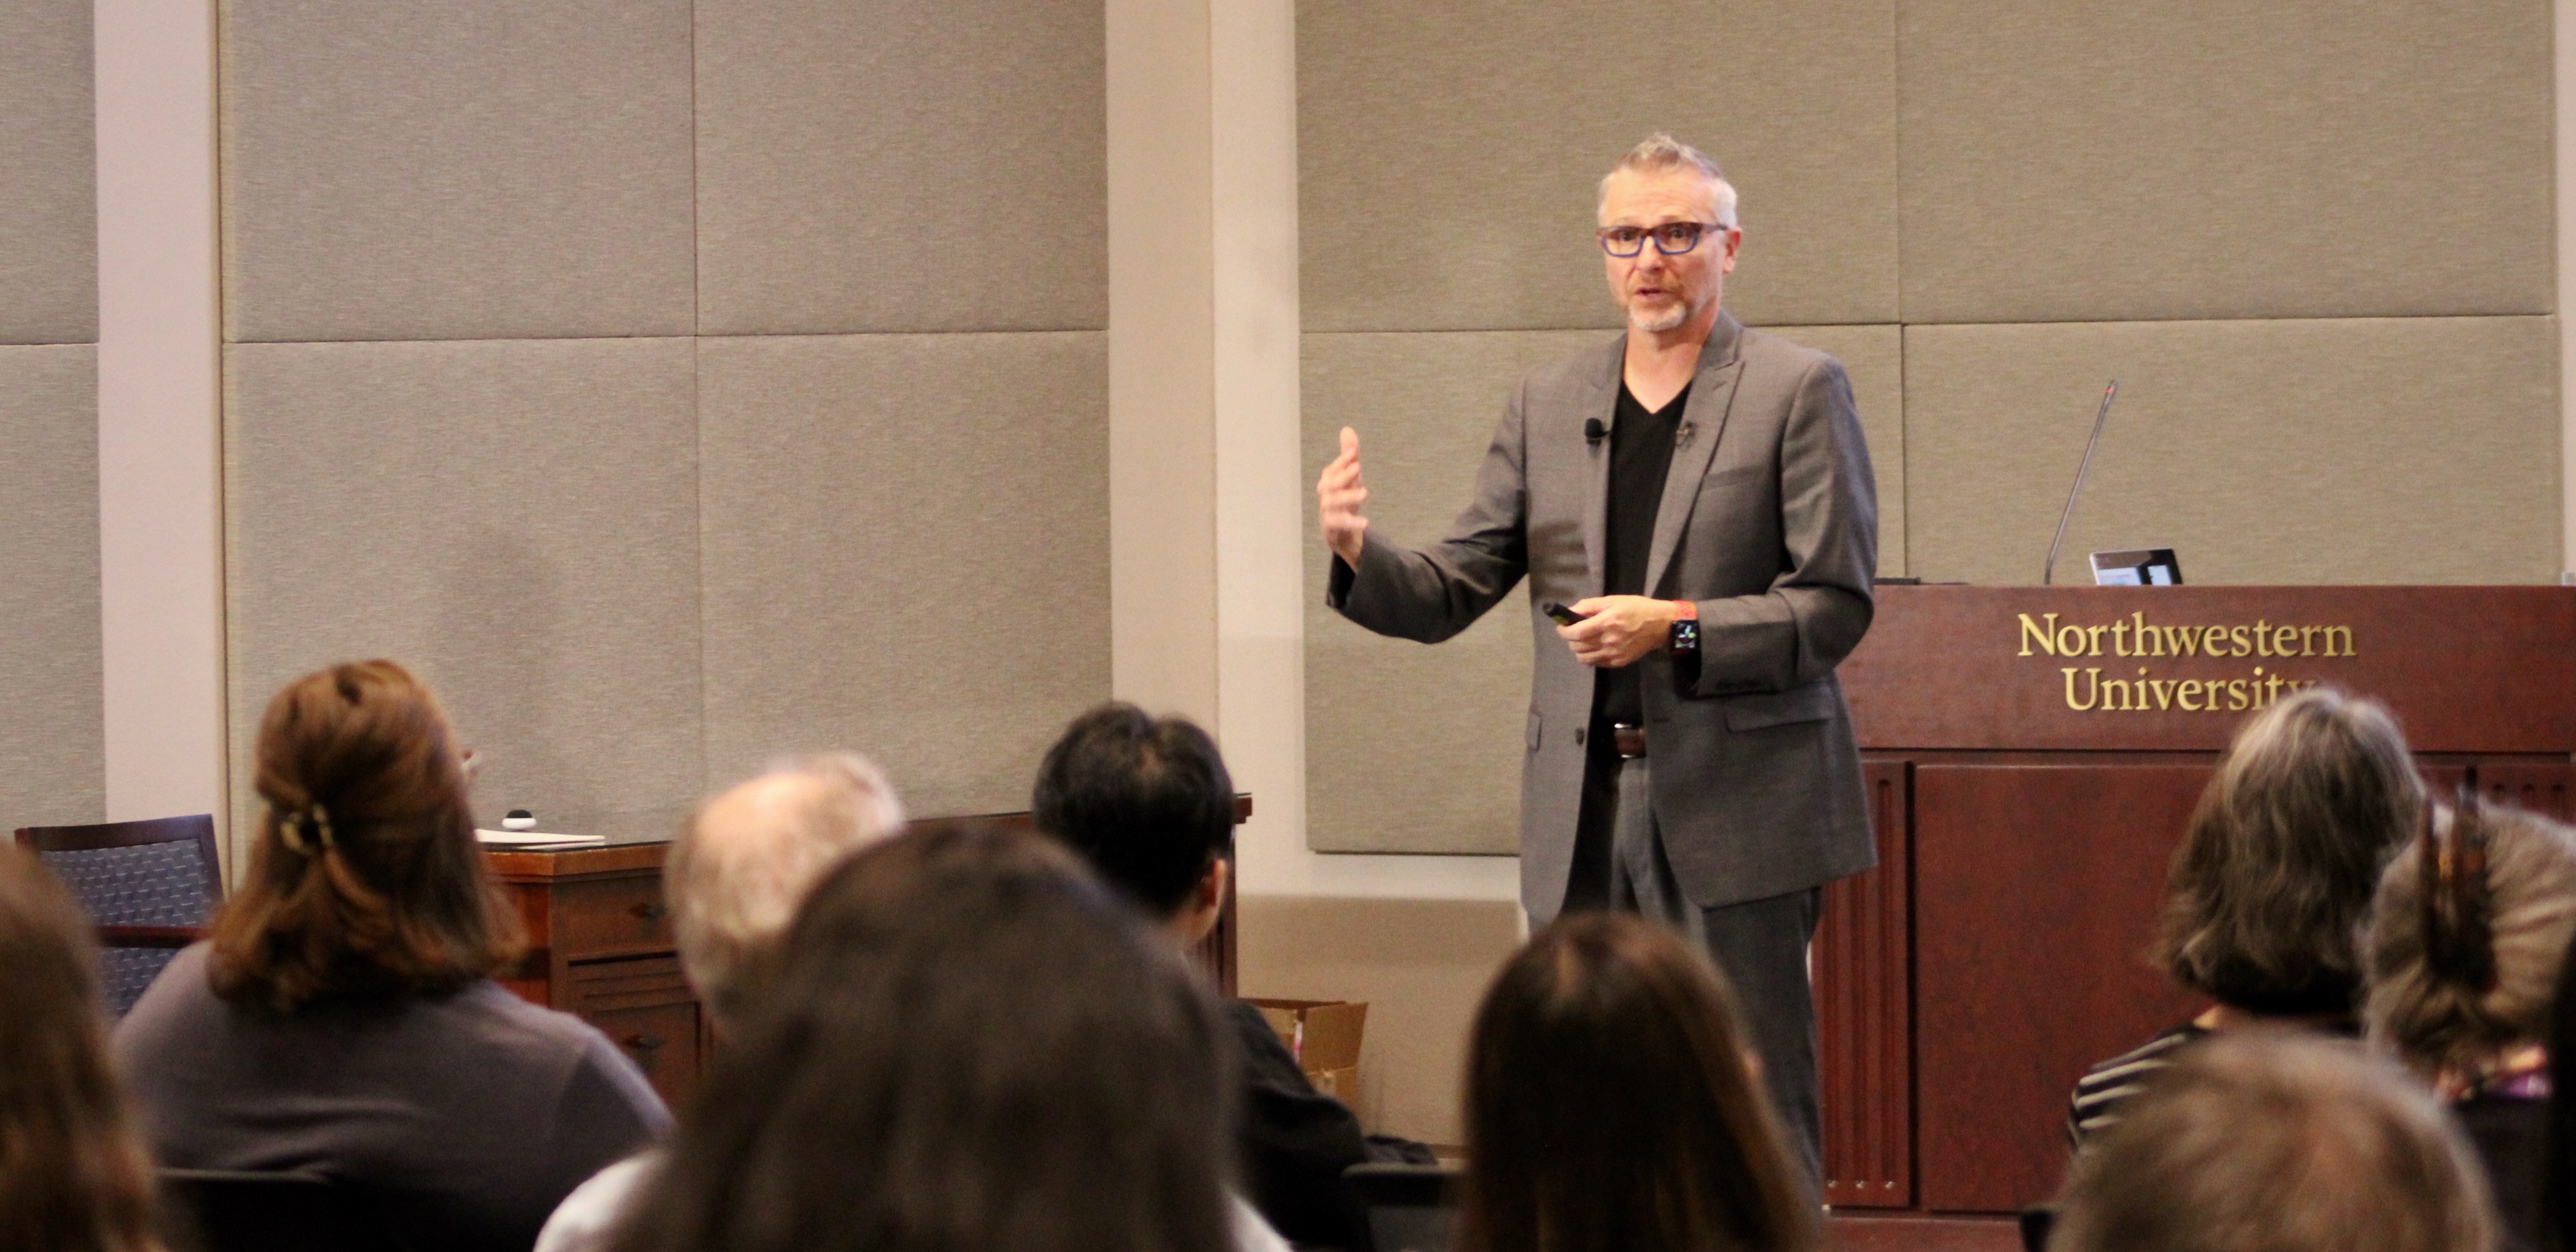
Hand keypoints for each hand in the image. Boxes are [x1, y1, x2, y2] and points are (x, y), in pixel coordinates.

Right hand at [1316, 426, 1369, 565]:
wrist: (1342, 531)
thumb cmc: (1345, 499)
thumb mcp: (1350, 477)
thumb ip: (1349, 456)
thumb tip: (1347, 429)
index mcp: (1328, 480)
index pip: (1332, 468)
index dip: (1342, 460)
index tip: (1354, 452)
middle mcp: (1325, 494)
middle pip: (1329, 484)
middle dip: (1342, 475)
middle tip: (1358, 468)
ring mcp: (1326, 511)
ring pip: (1332, 502)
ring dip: (1348, 496)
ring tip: (1365, 493)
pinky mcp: (1331, 527)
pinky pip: (1339, 524)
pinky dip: (1352, 522)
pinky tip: (1365, 522)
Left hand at [1559, 596, 1679, 667]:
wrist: (1660, 625)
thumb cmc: (1636, 608)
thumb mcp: (1613, 600)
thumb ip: (1589, 606)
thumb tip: (1570, 611)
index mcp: (1606, 623)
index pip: (1575, 633)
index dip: (1563, 631)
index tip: (1562, 626)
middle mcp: (1608, 641)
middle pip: (1576, 646)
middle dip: (1570, 639)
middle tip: (1574, 631)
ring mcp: (1613, 654)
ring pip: (1583, 658)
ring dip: (1579, 649)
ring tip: (1584, 641)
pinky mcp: (1618, 662)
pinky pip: (1595, 663)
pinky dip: (1590, 656)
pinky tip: (1595, 647)